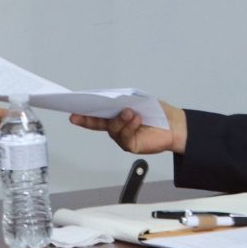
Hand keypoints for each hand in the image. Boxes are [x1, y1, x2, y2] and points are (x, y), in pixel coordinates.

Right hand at [69, 102, 187, 154]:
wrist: (174, 125)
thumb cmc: (157, 112)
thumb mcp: (138, 101)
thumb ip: (124, 103)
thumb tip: (114, 104)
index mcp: (116, 115)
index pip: (97, 114)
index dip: (84, 114)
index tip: (72, 111)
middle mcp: (117, 127)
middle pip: (98, 123)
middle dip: (86, 119)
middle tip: (77, 115)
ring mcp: (123, 137)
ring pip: (113, 128)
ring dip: (120, 119)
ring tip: (130, 112)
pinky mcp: (131, 145)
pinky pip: (125, 136)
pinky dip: (130, 126)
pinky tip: (137, 119)